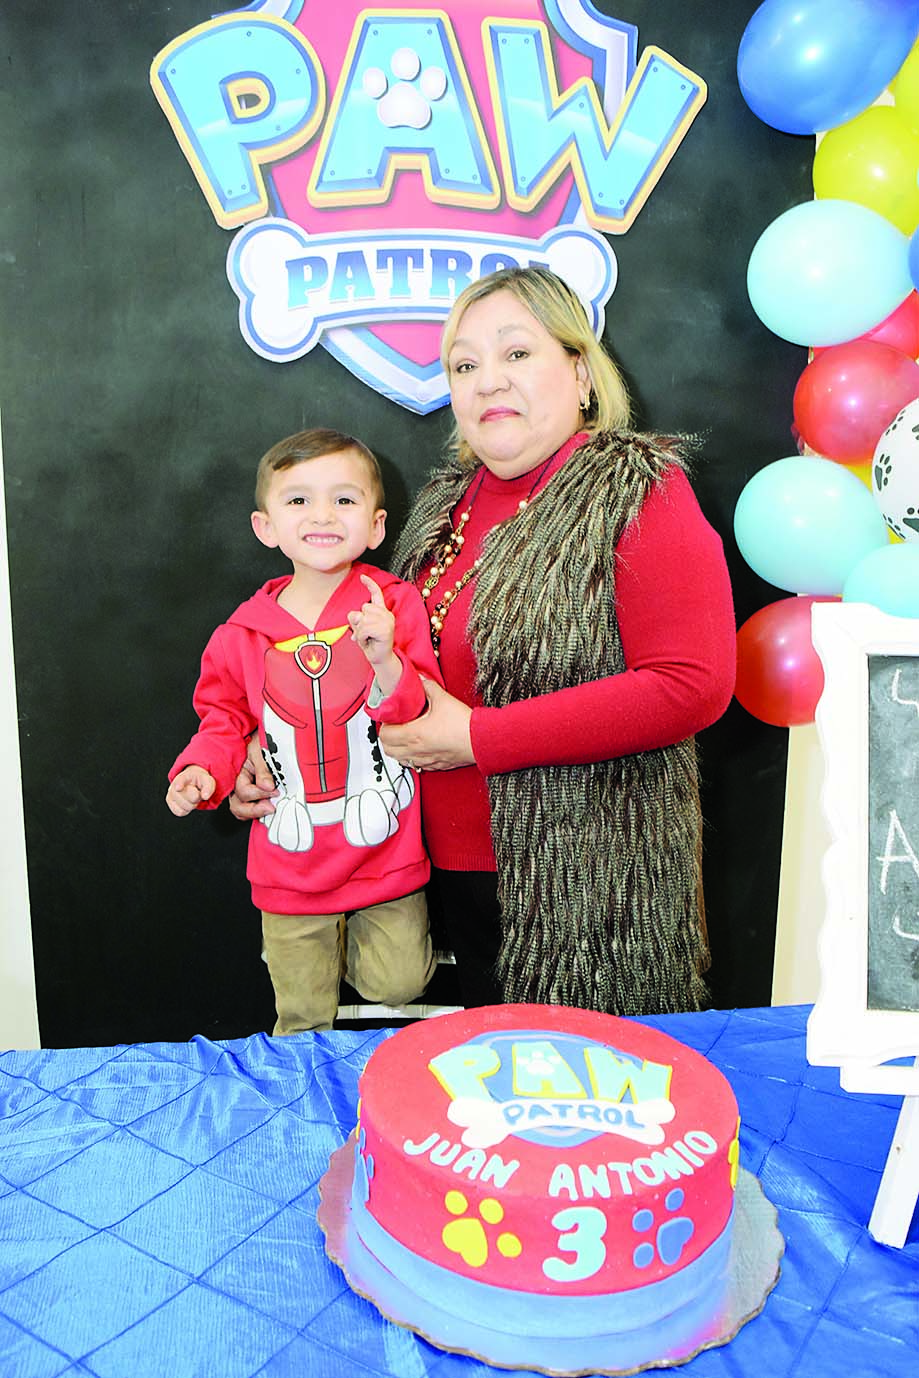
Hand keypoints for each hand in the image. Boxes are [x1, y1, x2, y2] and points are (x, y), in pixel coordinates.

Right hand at [166, 766, 215, 815]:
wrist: (192, 782)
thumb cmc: (199, 780)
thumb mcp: (207, 780)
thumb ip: (208, 787)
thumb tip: (205, 797)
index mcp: (184, 777)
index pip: (181, 780)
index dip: (179, 784)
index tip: (178, 788)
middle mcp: (174, 785)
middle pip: (190, 798)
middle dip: (197, 798)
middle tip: (197, 792)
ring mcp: (171, 795)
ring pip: (185, 807)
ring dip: (193, 805)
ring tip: (192, 798)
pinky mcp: (170, 804)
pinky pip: (180, 812)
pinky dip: (187, 810)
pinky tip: (188, 803)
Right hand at [228, 737, 277, 820]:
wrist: (266, 737)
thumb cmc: (262, 742)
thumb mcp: (262, 752)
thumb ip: (263, 770)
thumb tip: (267, 787)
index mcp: (237, 773)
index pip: (244, 792)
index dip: (259, 794)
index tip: (274, 790)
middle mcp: (238, 783)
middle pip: (238, 806)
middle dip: (255, 809)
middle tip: (271, 807)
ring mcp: (244, 790)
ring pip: (242, 810)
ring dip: (256, 812)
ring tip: (271, 808)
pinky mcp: (253, 795)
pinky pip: (250, 809)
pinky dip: (258, 812)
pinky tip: (269, 808)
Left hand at [348, 574, 401, 696]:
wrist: (380, 659)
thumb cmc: (371, 644)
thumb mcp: (360, 629)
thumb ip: (357, 619)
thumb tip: (355, 616)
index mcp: (382, 612)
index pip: (376, 594)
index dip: (370, 585)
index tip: (362, 576)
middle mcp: (386, 614)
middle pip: (363, 608)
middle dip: (358, 622)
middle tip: (365, 634)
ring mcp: (387, 621)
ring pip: (363, 619)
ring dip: (360, 632)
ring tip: (366, 639)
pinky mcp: (386, 629)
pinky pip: (364, 628)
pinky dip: (361, 637)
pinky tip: (368, 641)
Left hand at [378, 680, 474, 771]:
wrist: (482, 741)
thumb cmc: (464, 725)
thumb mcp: (443, 699)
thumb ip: (428, 687)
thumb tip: (420, 681)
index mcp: (414, 735)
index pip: (384, 735)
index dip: (384, 725)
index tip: (391, 718)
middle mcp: (417, 751)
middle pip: (388, 750)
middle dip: (388, 738)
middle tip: (395, 727)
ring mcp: (426, 760)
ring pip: (401, 760)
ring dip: (399, 750)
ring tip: (406, 738)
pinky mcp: (436, 766)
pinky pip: (416, 765)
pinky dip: (413, 758)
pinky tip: (420, 747)